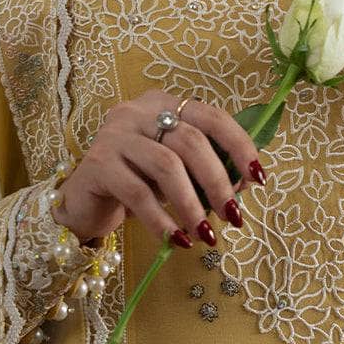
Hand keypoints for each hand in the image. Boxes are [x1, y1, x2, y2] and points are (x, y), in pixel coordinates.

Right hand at [51, 89, 265, 248]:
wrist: (85, 203)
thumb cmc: (138, 183)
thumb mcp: (177, 172)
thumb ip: (206, 169)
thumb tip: (246, 181)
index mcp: (164, 104)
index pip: (212, 116)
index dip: (239, 145)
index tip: (258, 177)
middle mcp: (138, 112)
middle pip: (191, 141)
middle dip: (218, 181)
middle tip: (233, 216)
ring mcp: (115, 135)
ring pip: (166, 166)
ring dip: (192, 204)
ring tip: (206, 235)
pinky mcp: (97, 164)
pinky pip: (137, 192)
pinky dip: (161, 219)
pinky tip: (176, 239)